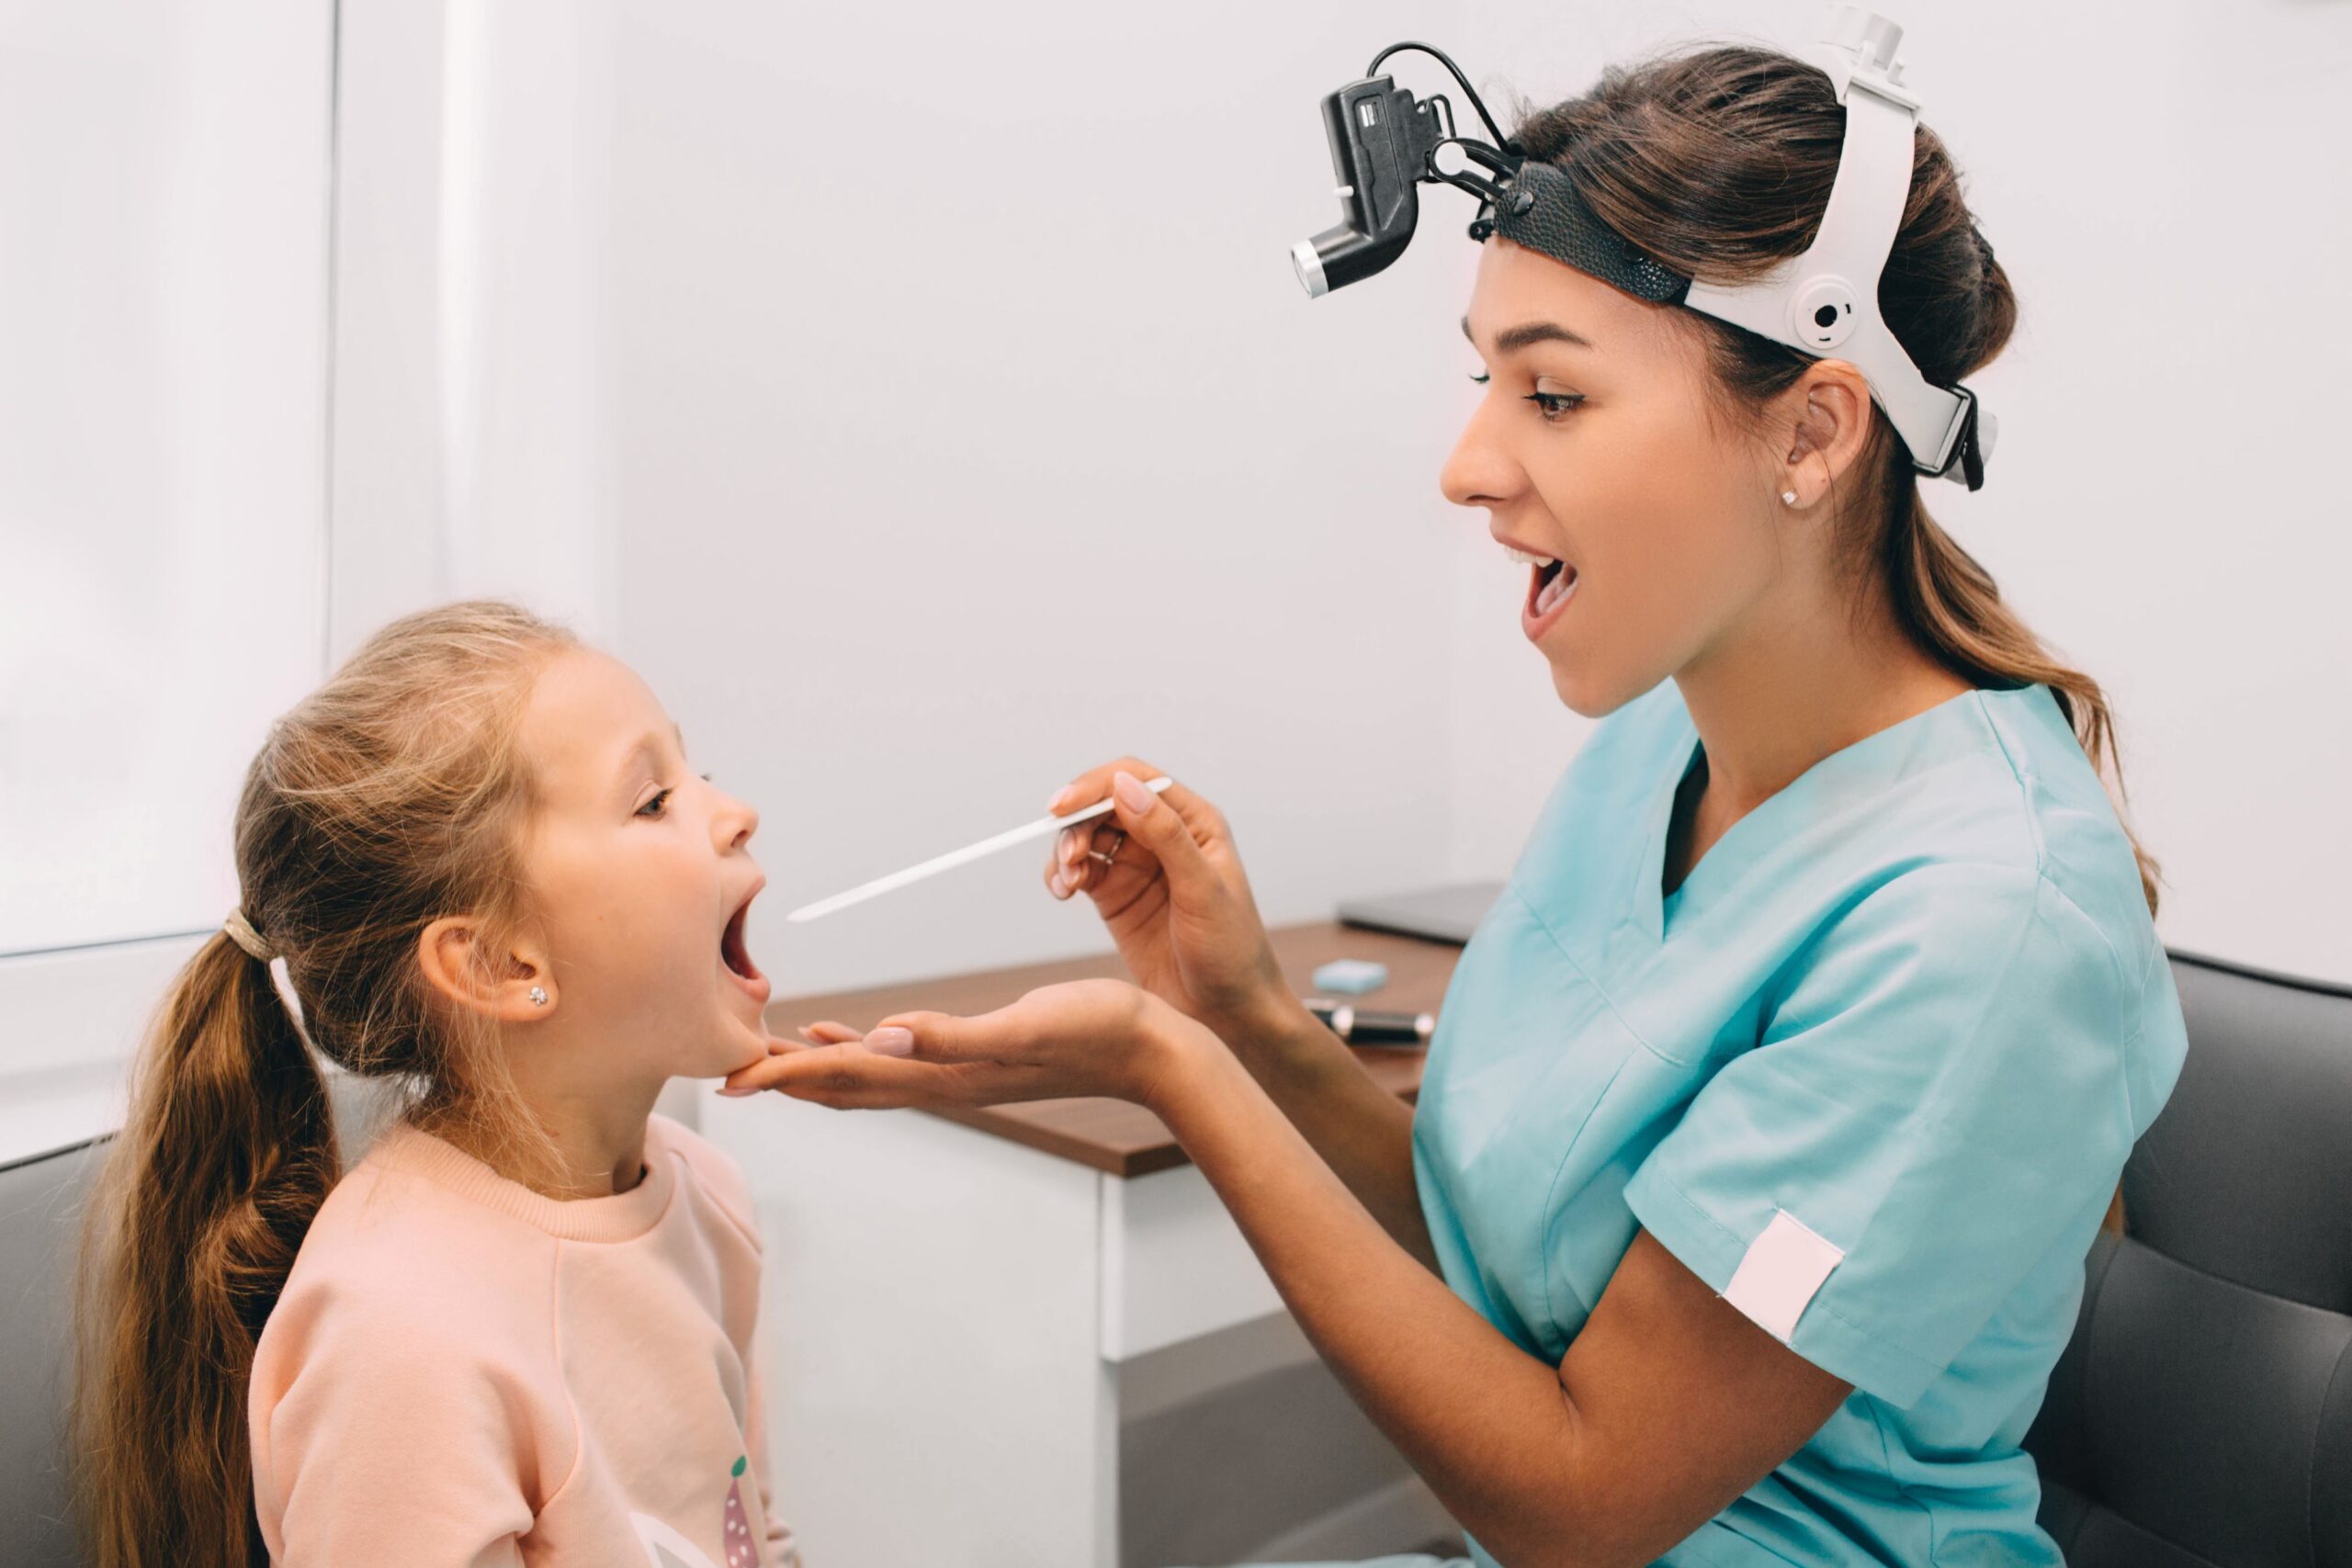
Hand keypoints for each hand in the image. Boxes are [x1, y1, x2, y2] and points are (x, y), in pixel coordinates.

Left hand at [720, 978, 1211, 1115]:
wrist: (1155, 1053)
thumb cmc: (1099, 1031)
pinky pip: (896, 1060)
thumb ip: (954, 1035)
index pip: (844, 1077)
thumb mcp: (1026, 1024)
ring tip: (764, 1056)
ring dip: (811, 1069)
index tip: (728, 1074)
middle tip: (722, 1069)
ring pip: (863, 1076)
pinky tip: (846, 1033)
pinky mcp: (974, 1057)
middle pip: (840, 1086)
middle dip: (780, 1080)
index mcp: (943, 1072)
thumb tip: (881, 1036)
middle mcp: (941, 1079)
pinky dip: (855, 1052)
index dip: (783, 1076)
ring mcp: (957, 1073)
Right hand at [1042, 760, 1290, 1040]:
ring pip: (1087, 836)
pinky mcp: (1117, 896)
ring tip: (1068, 883)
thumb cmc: (1232, 951)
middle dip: (1077, 824)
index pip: (1138, 781)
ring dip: (1067, 851)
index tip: (1063, 807)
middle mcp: (1164, 837)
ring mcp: (1138, 866)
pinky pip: (1080, 870)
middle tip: (1069, 860)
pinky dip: (1063, 874)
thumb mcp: (1203, 891)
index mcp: (1195, 823)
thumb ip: (1166, 836)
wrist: (1228, 1013)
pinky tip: (1063, 891)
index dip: (1096, 786)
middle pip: (1104, 805)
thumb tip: (1124, 787)